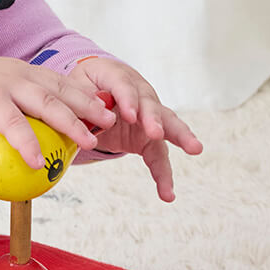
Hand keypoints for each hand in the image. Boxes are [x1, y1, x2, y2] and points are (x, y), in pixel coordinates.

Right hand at [0, 58, 115, 169]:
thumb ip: (19, 113)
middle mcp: (18, 73)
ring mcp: (4, 85)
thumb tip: (39, 141)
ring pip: (46, 104)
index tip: (106, 108)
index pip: (61, 82)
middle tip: (110, 121)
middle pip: (61, 90)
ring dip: (71, 123)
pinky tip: (38, 161)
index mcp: (22, 72)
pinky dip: (28, 143)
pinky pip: (15, 125)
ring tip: (89, 142)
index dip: (86, 95)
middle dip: (89, 106)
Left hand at [68, 58, 202, 201]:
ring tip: (195, 148)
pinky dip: (162, 175)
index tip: (128, 115)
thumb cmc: (83, 88)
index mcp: (116, 75)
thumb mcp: (73, 88)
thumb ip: (79, 102)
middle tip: (156, 132)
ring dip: (180, 137)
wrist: (92, 92)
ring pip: (167, 125)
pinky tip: (167, 194)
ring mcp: (149, 115)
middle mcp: (138, 93)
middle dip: (154, 119)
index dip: (128, 100)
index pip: (123, 86)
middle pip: (150, 105)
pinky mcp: (150, 137)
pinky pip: (158, 156)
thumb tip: (83, 116)